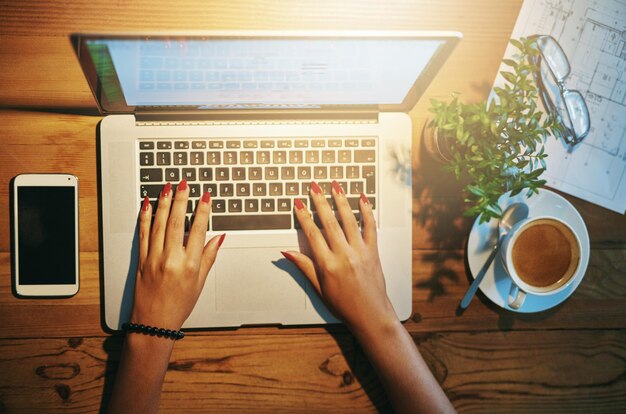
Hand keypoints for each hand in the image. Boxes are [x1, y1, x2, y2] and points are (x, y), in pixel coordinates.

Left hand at [132, 180, 223, 330]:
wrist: (153, 322)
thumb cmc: (179, 305)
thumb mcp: (200, 282)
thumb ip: (209, 257)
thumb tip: (219, 238)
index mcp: (190, 265)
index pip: (198, 230)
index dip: (203, 211)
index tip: (206, 197)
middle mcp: (171, 259)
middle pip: (177, 222)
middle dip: (181, 199)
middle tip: (184, 184)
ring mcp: (154, 258)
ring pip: (159, 224)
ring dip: (164, 203)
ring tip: (168, 187)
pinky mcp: (141, 259)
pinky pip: (143, 233)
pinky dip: (145, 217)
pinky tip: (147, 205)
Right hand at [282, 180, 397, 333]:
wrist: (371, 315)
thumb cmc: (344, 305)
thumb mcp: (319, 288)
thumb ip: (305, 267)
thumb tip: (287, 253)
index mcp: (328, 265)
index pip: (312, 234)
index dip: (303, 216)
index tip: (298, 203)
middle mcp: (344, 255)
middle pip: (329, 222)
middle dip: (320, 201)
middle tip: (314, 186)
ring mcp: (360, 251)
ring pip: (349, 220)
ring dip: (341, 200)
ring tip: (335, 185)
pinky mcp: (373, 251)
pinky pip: (371, 227)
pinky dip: (367, 211)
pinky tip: (362, 199)